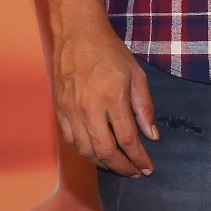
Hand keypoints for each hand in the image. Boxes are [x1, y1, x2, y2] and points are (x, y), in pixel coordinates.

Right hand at [48, 18, 156, 176]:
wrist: (78, 37)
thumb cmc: (111, 54)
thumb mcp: (137, 76)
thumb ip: (145, 107)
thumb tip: (152, 136)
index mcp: (113, 97)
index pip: (128, 139)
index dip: (139, 158)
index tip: (147, 168)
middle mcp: (89, 108)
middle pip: (105, 151)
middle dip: (122, 167)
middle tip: (134, 173)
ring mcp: (70, 111)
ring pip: (85, 150)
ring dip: (103, 164)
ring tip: (118, 166)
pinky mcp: (58, 111)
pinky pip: (71, 141)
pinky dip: (84, 152)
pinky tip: (97, 153)